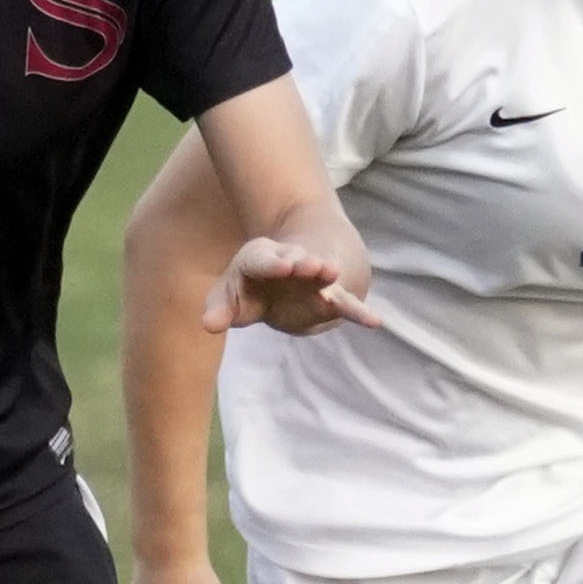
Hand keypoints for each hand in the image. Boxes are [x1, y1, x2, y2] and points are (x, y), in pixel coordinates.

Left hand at [202, 236, 379, 337]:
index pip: (263, 260)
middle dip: (303, 264)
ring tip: (334, 275)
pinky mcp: (331, 298)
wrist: (290, 272)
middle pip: (296, 261)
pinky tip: (374, 322)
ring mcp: (313, 279)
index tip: (284, 265)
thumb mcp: (231, 294)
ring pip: (321, 277)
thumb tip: (209, 325)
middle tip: (313, 265)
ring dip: (325, 276)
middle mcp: (291, 263)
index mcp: (261, 258)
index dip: (273, 263)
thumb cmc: (252, 286)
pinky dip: (358, 313)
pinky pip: (346, 305)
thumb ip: (220, 308)